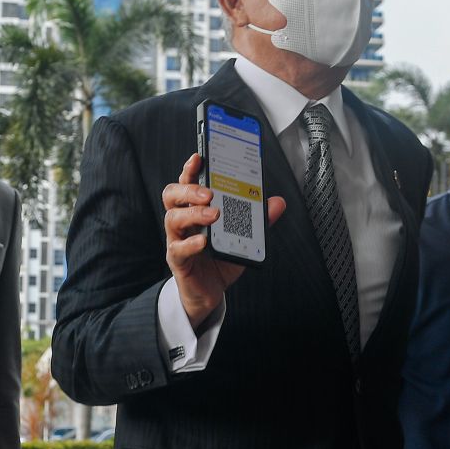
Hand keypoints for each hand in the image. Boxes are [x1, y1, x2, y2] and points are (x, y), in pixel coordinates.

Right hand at [163, 153, 285, 329]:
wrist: (210, 291)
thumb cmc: (221, 258)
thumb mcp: (243, 237)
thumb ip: (259, 220)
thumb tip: (277, 202)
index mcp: (195, 208)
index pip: (187, 182)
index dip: (191, 168)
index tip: (199, 157)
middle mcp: (182, 221)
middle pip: (172, 195)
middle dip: (189, 188)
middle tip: (208, 192)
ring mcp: (177, 239)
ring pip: (173, 218)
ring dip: (194, 213)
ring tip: (214, 214)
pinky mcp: (178, 260)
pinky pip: (178, 249)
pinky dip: (191, 243)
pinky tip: (204, 241)